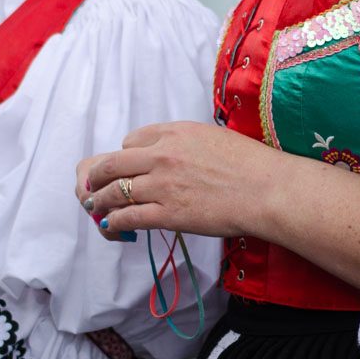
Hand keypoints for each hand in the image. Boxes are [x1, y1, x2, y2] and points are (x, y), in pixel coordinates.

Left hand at [76, 121, 294, 240]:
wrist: (267, 190)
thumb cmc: (250, 164)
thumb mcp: (212, 137)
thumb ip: (185, 143)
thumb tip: (172, 154)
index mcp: (174, 132)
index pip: (131, 140)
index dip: (125, 155)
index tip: (126, 167)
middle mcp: (162, 155)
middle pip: (112, 164)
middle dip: (97, 177)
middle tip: (92, 186)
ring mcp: (162, 184)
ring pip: (114, 192)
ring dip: (100, 202)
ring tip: (95, 208)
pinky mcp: (167, 213)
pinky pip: (128, 217)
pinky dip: (114, 222)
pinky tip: (111, 226)